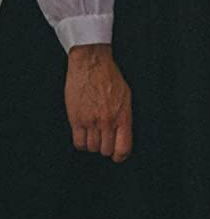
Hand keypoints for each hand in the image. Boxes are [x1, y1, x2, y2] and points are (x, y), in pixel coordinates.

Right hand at [65, 43, 132, 162]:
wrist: (91, 63)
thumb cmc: (109, 76)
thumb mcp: (125, 95)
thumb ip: (124, 117)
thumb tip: (123, 135)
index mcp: (123, 115)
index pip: (123, 148)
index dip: (120, 155)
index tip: (117, 155)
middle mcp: (108, 120)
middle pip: (106, 150)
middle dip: (105, 147)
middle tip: (104, 137)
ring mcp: (91, 121)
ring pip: (92, 148)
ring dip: (93, 143)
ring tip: (93, 131)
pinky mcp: (76, 119)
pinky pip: (79, 143)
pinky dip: (81, 142)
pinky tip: (84, 133)